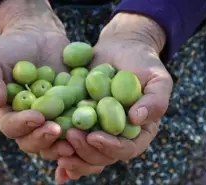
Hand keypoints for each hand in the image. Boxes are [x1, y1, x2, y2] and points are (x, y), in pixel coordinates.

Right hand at [0, 0, 73, 156]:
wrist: (38, 36)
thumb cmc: (11, 48)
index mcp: (7, 114)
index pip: (11, 127)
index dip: (22, 125)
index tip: (37, 117)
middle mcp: (29, 123)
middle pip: (33, 141)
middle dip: (44, 138)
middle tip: (57, 130)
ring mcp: (51, 120)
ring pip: (55, 141)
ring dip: (63, 144)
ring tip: (75, 139)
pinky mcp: (70, 113)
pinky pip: (76, 127)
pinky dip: (82, 132)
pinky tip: (92, 130)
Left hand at [56, 13, 172, 182]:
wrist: (120, 48)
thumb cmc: (142, 63)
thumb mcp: (158, 78)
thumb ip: (156, 100)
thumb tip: (137, 119)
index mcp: (138, 133)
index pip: (127, 149)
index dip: (111, 148)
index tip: (94, 137)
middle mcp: (117, 138)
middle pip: (102, 157)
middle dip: (85, 151)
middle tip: (70, 137)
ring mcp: (97, 131)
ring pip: (83, 153)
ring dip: (69, 155)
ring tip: (54, 148)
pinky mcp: (80, 122)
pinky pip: (69, 140)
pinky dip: (59, 148)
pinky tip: (48, 150)